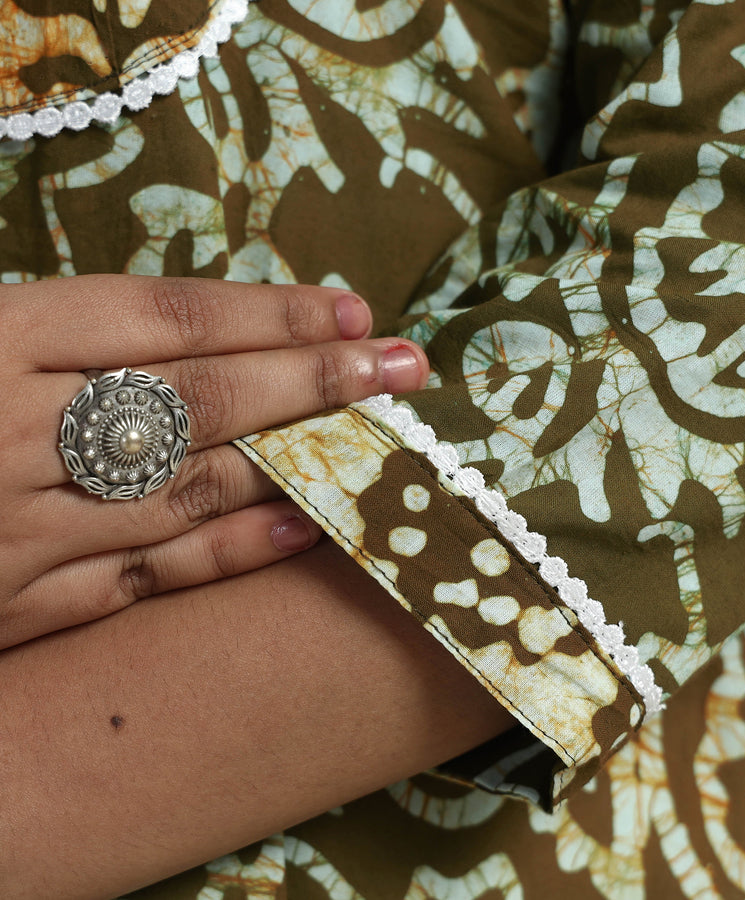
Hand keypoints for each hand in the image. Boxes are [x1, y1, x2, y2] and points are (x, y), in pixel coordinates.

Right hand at [0, 275, 428, 648]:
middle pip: (204, 397)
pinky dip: (233, 549)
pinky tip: (304, 525)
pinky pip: (150, 573)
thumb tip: (206, 334)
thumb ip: (66, 337)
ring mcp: (23, 527)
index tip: (355, 313)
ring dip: (297, 460)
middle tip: (402, 366)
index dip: (274, 313)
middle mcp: (16, 433)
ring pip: (194, 486)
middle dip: (317, 379)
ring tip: (378, 439)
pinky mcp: (21, 606)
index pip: (171, 318)